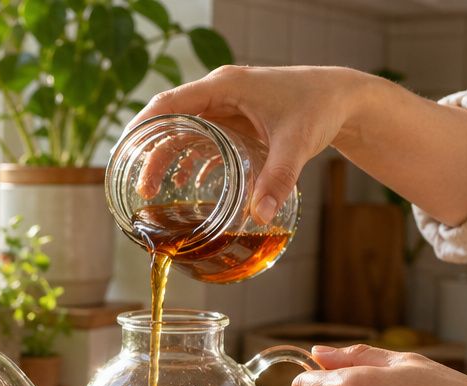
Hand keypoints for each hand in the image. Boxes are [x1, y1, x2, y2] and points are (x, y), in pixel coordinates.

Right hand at [126, 65, 369, 222]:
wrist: (343, 98)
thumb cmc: (318, 107)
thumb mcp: (295, 144)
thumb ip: (277, 179)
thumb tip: (259, 218)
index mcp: (224, 86)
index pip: (169, 103)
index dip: (142, 126)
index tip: (123, 152)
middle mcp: (219, 92)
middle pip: (170, 119)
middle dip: (151, 151)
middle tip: (139, 185)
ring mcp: (227, 105)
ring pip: (184, 130)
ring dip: (168, 157)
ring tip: (153, 190)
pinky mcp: (236, 118)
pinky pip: (203, 137)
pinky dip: (191, 159)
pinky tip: (188, 185)